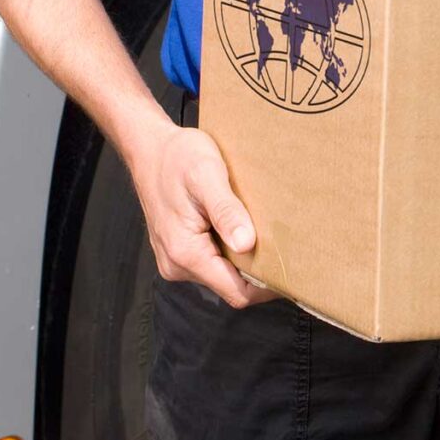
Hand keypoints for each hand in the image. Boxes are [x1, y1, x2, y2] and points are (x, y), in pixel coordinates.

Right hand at [129, 122, 272, 307]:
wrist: (148, 148)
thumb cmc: (177, 157)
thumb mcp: (206, 174)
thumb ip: (226, 210)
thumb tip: (246, 243)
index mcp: (185, 253)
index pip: (236, 292)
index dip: (266, 286)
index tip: (291, 269)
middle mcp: (177, 265)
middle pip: (230, 285)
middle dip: (256, 269)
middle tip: (281, 243)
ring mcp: (175, 260)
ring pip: (221, 273)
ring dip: (242, 257)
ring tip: (259, 228)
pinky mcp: (177, 250)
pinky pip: (210, 261)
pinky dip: (228, 248)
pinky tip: (237, 224)